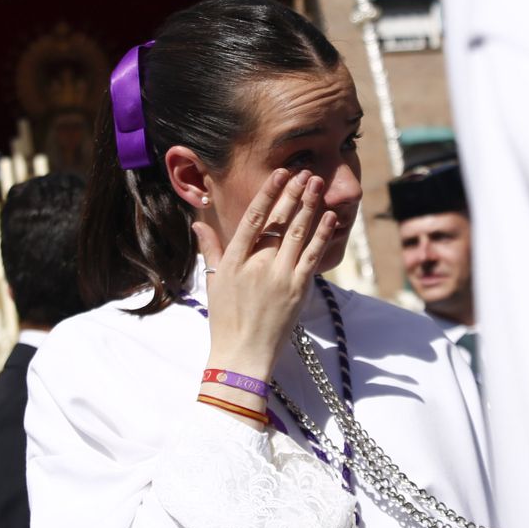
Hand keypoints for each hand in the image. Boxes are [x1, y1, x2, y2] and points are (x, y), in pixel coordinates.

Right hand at [194, 168, 339, 382]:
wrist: (242, 354)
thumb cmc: (225, 320)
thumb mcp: (214, 281)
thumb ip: (211, 249)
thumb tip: (199, 225)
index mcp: (234, 260)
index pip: (253, 218)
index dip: (268, 193)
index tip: (279, 174)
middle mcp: (257, 264)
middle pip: (279, 221)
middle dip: (293, 193)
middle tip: (305, 172)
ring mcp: (280, 276)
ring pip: (298, 233)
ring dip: (309, 206)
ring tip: (317, 185)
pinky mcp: (298, 289)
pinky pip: (313, 255)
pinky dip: (322, 234)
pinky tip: (330, 217)